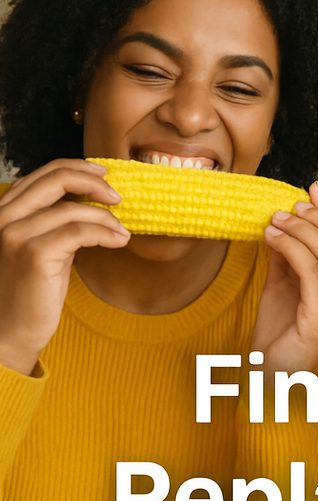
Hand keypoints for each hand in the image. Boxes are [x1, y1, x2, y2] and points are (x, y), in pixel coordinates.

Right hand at [0, 159, 129, 374]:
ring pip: (73, 209)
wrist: (9, 330)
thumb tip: (94, 197)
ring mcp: (15, 235)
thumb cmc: (30, 289)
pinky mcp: (33, 254)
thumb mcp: (41, 245)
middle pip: (56, 179)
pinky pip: (80, 232)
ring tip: (122, 231)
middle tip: (119, 198)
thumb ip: (55, 220)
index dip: (78, 169)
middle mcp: (3, 217)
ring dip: (107, 218)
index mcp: (3, 211)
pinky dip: (106, 233)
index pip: (43, 173)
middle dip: (95, 183)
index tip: (104, 175)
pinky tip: (119, 241)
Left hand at [253, 181, 317, 376]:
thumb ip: (290, 257)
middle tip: (287, 207)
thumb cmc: (278, 335)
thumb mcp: (284, 285)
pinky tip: (272, 238)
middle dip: (315, 218)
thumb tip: (284, 221)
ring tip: (274, 220)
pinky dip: (290, 247)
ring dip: (299, 229)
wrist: (269, 376)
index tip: (311, 189)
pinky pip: (309, 271)